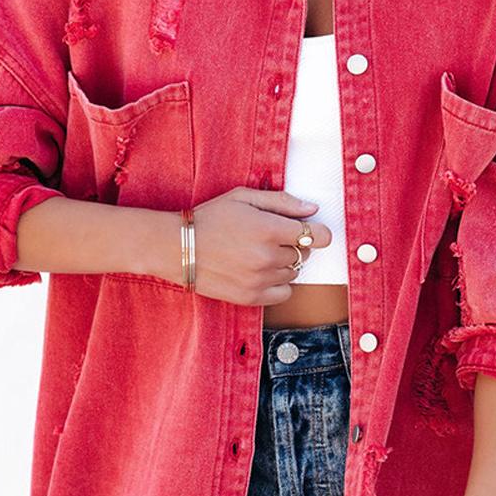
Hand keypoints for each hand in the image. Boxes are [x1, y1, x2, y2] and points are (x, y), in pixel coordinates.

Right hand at [191, 186, 331, 304]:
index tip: (311, 231)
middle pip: (305, 254)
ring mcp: (260, 280)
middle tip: (271, 237)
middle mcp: (268, 257)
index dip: (319, 232)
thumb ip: (282, 201)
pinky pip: (284, 293)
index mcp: (269, 229)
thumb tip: (313, 209)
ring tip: (260, 253)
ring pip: (294, 273)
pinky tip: (262, 272)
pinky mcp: (250, 297)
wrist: (177, 247)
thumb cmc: (210, 218)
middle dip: (294, 244)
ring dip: (285, 263)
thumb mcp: (244, 197)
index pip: (318, 236)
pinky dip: (279, 283)